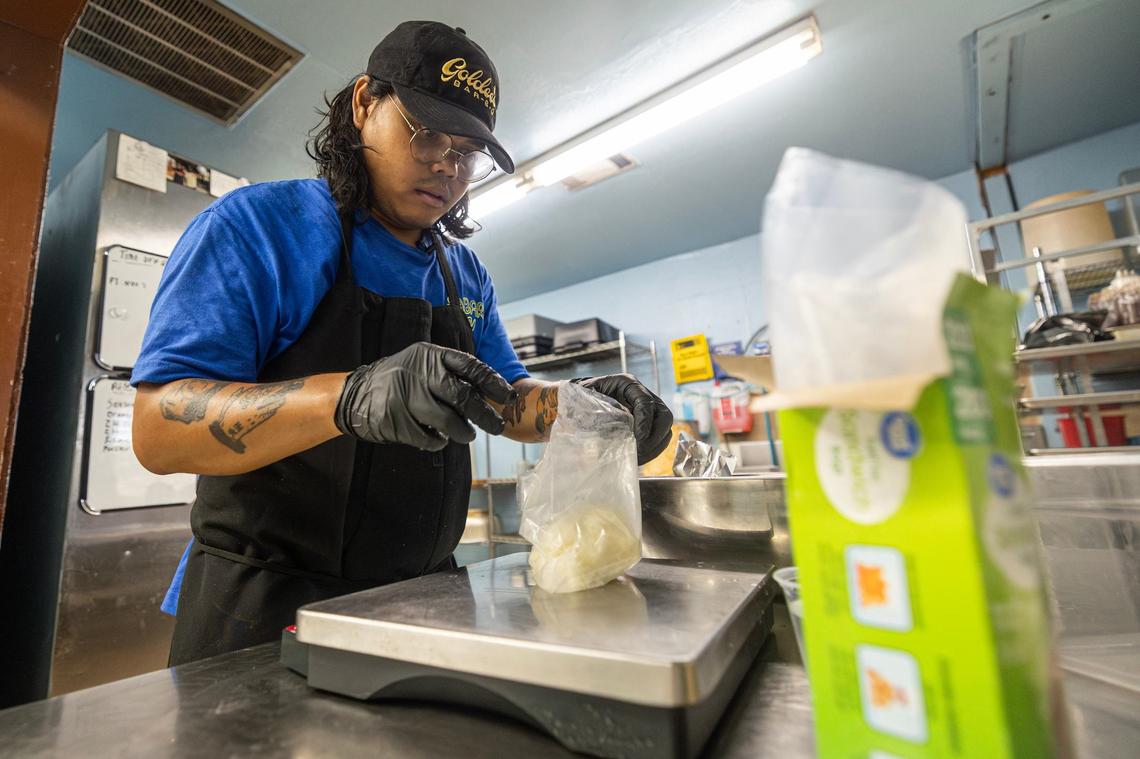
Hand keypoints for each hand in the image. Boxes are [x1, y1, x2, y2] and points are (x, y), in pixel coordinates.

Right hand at [335, 342, 515, 450]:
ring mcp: (406, 398)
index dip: (492, 382)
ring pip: (448, 421)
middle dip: (485, 415)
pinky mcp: (397, 421)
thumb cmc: (400, 380)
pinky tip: (437, 437)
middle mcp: (419, 374)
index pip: (469, 367)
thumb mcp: (423, 365)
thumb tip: (491, 394)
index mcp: (430, 356)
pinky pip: (429, 438)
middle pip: (462, 396)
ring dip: (462, 432)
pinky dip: (438, 442)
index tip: (509, 397)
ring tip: (466, 435)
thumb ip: (452, 375)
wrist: (354, 395)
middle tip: (497, 426)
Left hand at [571, 374, 672, 464]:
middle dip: (655, 437)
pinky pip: (660, 437)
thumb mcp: (584, 402)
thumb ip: (596, 413)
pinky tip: (639, 457)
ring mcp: (647, 409)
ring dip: (654, 446)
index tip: (637, 439)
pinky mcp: (647, 423)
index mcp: (627, 384)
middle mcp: (641, 394)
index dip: (645, 423)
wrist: (575, 402)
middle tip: (639, 451)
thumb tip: (608, 433)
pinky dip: (652, 450)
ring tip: (638, 458)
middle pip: (664, 415)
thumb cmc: (578, 399)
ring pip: (665, 428)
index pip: (646, 402)